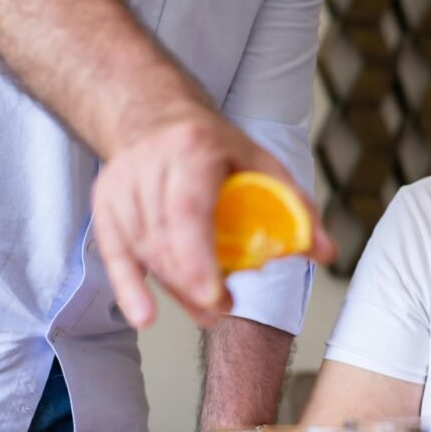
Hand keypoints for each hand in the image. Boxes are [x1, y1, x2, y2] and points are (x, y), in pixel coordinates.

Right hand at [91, 104, 334, 327]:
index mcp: (192, 151)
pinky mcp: (105, 204)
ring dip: (176, 288)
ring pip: (145, 251)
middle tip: (223, 307)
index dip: (197, 258)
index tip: (213, 295)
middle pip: (166, 239)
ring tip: (209, 307)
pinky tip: (145, 316)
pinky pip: (115, 254)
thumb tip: (325, 252)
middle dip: (193, 283)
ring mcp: (122, 186)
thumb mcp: (260, 163)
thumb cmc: (212, 145)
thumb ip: (295, 207)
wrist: (152, 116)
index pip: (188, 212)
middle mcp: (150, 166)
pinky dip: (130, 288)